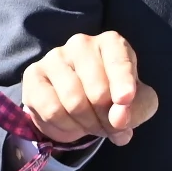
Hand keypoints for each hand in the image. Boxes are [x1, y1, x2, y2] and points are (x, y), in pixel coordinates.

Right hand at [22, 32, 159, 147]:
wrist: (78, 106)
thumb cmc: (113, 97)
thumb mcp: (138, 104)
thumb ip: (136, 110)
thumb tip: (118, 119)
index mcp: (111, 43)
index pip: (119, 61)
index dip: (123, 83)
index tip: (125, 100)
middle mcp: (82, 44)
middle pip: (98, 91)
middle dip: (107, 119)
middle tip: (110, 127)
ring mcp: (55, 57)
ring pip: (74, 102)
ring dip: (88, 124)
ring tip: (92, 125)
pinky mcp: (33, 75)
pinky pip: (52, 110)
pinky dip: (66, 127)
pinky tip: (71, 123)